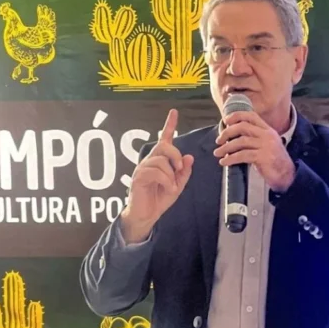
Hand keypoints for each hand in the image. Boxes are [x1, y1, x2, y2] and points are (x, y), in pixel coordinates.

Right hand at [121, 109, 193, 242]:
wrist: (147, 215)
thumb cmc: (160, 199)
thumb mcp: (178, 185)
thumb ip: (184, 172)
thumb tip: (190, 157)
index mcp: (159, 161)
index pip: (164, 139)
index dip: (169, 125)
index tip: (174, 112)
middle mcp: (150, 161)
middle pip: (164, 146)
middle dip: (176, 156)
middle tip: (180, 169)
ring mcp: (142, 168)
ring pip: (161, 161)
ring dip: (171, 175)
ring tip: (171, 186)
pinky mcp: (138, 177)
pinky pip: (156, 172)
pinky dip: (166, 181)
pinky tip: (168, 189)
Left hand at [214, 111, 295, 191]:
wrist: (287, 175)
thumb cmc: (274, 162)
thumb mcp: (266, 145)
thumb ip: (254, 138)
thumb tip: (232, 137)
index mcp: (267, 130)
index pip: (251, 115)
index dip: (236, 115)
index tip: (226, 120)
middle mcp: (267, 135)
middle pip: (243, 127)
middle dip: (227, 132)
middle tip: (219, 140)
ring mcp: (266, 145)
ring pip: (241, 141)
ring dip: (226, 147)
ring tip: (218, 153)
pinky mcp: (263, 157)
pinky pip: (243, 155)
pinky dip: (231, 158)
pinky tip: (224, 162)